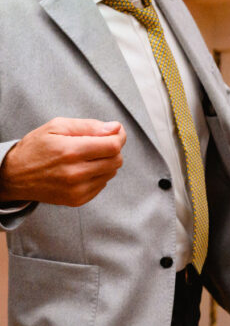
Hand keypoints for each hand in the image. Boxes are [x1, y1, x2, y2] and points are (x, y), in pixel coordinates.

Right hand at [0, 118, 125, 205]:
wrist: (14, 176)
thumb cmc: (35, 148)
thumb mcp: (56, 126)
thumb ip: (89, 126)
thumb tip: (115, 128)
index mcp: (70, 151)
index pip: (113, 146)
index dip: (119, 137)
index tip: (115, 132)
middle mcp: (75, 173)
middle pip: (116, 160)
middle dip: (113, 149)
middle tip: (99, 144)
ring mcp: (76, 190)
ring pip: (111, 172)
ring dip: (105, 162)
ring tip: (86, 157)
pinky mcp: (77, 200)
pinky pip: (102, 184)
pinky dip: (98, 175)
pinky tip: (82, 169)